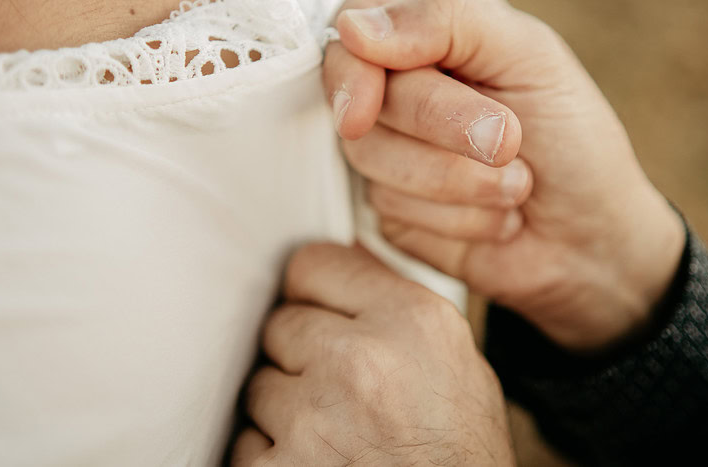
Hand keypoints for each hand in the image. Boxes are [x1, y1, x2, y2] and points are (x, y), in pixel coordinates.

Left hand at [233, 242, 514, 465]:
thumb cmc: (462, 457)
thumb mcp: (457, 362)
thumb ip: (398, 307)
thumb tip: (349, 261)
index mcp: (411, 321)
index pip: (313, 264)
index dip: (312, 293)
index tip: (315, 309)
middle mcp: (361, 359)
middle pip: (280, 324)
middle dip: (299, 353)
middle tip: (337, 386)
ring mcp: (314, 417)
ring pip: (258, 384)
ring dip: (284, 406)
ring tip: (332, 430)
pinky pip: (245, 443)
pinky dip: (270, 454)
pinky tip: (315, 461)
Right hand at [323, 0, 684, 350]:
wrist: (594, 240)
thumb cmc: (573, 135)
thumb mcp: (531, 54)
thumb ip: (449, 16)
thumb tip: (352, 29)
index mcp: (426, 32)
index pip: (352, 24)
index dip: (352, 69)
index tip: (366, 110)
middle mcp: (397, 87)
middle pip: (358, 96)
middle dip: (441, 122)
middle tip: (508, 140)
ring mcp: (389, 149)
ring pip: (367, 155)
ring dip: (455, 177)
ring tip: (516, 183)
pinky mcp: (391, 209)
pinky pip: (386, 209)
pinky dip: (455, 217)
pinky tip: (495, 217)